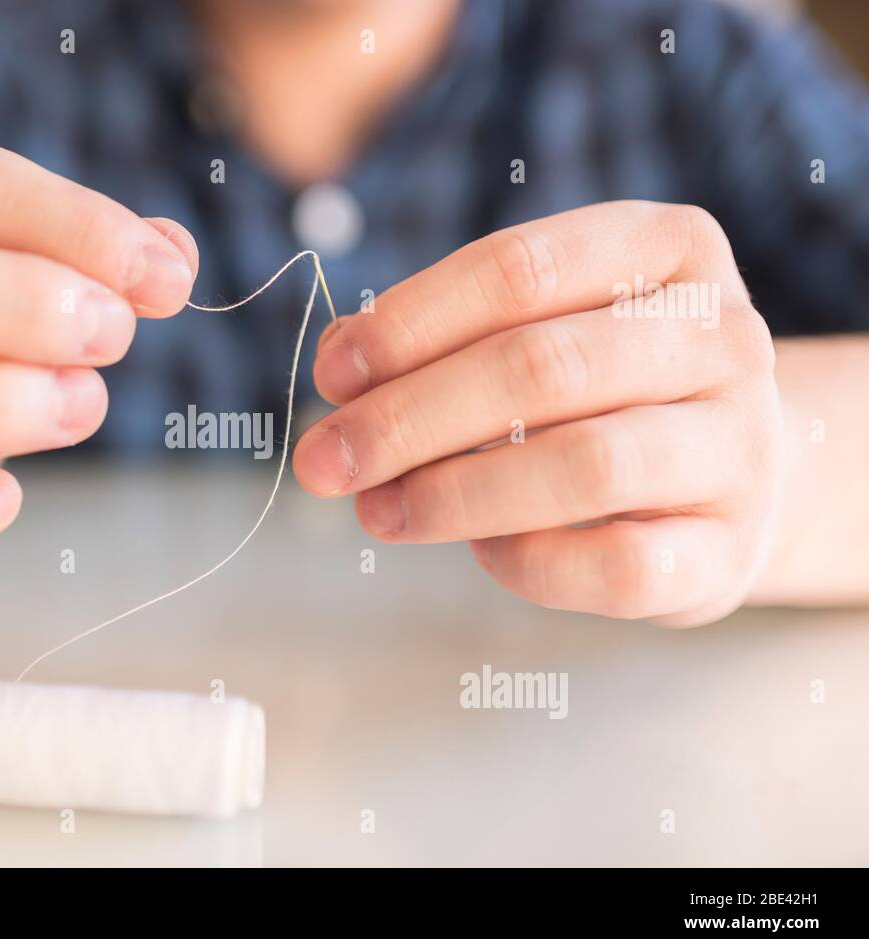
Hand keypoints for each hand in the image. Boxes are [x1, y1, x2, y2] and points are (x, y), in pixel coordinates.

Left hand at [294, 201, 782, 626]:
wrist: (729, 477)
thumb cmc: (600, 391)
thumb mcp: (534, 329)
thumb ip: (441, 334)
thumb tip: (339, 362)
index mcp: (668, 250)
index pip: (522, 269)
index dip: (410, 323)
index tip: (333, 375)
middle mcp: (721, 338)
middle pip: (543, 367)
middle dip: (408, 418)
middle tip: (324, 461)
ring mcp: (739, 448)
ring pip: (584, 466)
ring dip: (454, 493)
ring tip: (378, 510)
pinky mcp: (729, 552)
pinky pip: (617, 564)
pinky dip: (528, 560)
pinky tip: (483, 551)